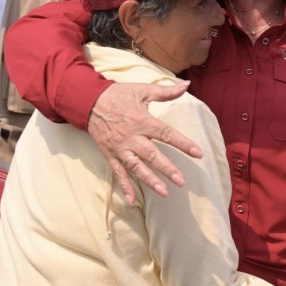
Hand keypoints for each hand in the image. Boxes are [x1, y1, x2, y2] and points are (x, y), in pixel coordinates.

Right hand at [88, 80, 202, 203]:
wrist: (88, 101)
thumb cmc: (118, 95)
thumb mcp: (142, 90)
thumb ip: (166, 91)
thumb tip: (187, 85)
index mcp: (142, 121)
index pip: (166, 134)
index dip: (183, 144)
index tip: (198, 153)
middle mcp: (132, 137)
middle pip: (152, 155)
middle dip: (167, 169)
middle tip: (181, 181)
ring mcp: (120, 148)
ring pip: (136, 167)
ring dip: (150, 180)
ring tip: (164, 192)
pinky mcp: (110, 155)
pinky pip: (118, 173)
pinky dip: (124, 187)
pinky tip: (132, 201)